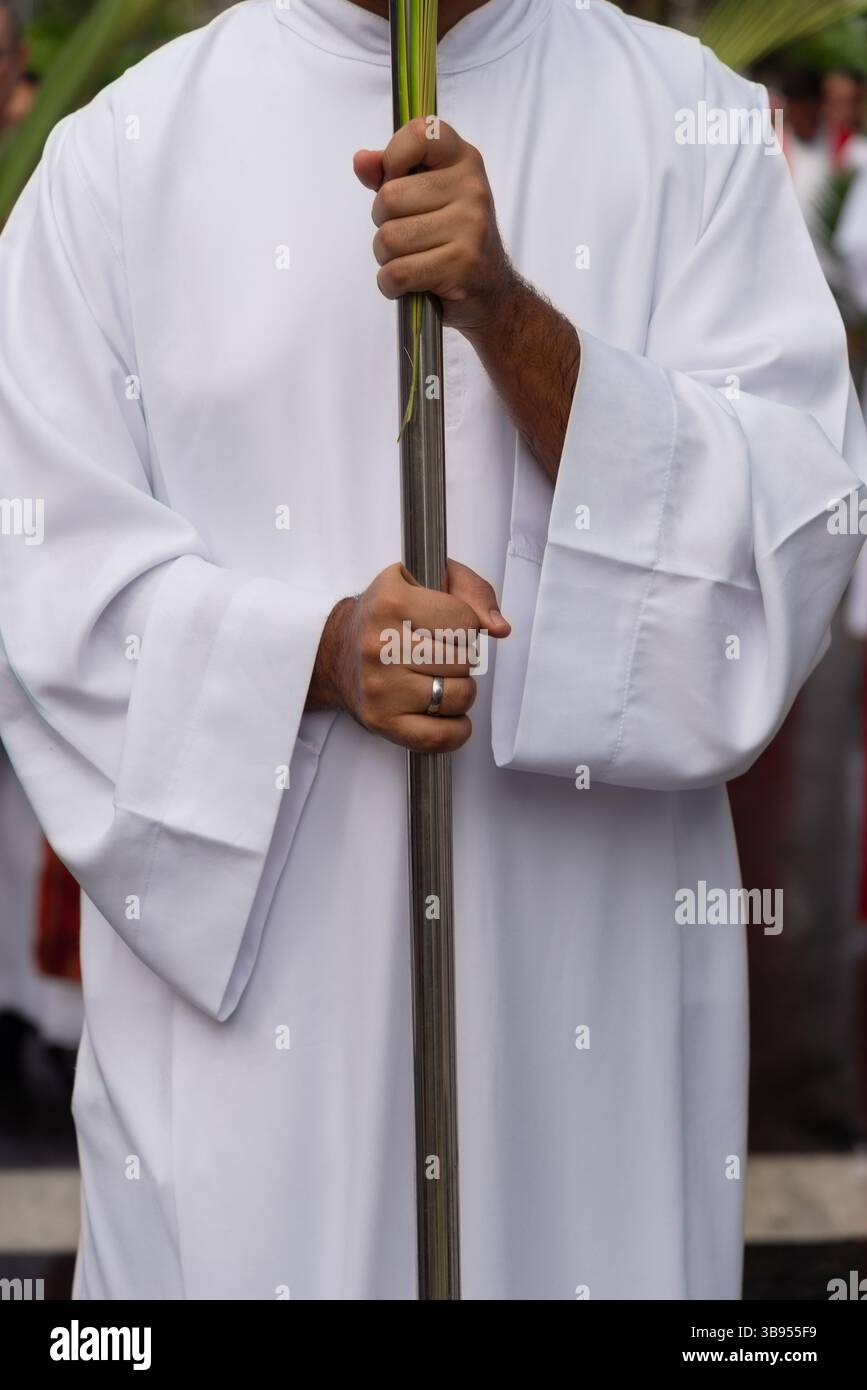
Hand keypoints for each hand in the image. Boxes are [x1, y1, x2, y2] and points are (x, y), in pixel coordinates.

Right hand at [307, 560, 510, 752]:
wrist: (338, 650)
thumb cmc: (390, 614)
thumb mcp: (429, 578)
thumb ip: (474, 591)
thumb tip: (499, 628)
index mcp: (392, 602)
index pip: (465, 622)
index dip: (465, 626)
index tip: (445, 627)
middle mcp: (380, 645)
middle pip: (464, 662)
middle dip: (462, 659)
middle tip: (439, 655)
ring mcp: (380, 686)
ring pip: (458, 696)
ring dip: (459, 690)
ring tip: (439, 679)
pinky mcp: (381, 721)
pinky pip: (440, 736)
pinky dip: (456, 730)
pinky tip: (445, 713)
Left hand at [353, 117, 514, 335]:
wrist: (490, 292)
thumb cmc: (450, 239)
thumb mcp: (425, 196)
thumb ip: (390, 173)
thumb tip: (361, 161)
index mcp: (464, 160)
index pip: (419, 133)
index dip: (392, 159)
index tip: (398, 181)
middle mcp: (472, 188)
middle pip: (389, 197)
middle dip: (383, 224)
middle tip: (407, 237)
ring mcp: (471, 226)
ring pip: (389, 239)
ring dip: (386, 259)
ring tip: (410, 261)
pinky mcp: (462, 264)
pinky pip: (397, 272)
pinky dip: (390, 285)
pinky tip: (406, 285)